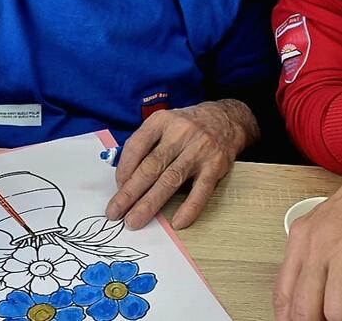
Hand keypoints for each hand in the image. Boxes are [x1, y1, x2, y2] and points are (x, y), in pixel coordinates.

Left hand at [105, 100, 257, 229]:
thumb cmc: (187, 126)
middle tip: (115, 213)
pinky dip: (189, 207)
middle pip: (151, 166)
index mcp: (162, 120)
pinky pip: (201, 190)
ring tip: (134, 220)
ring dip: (150, 203)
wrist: (227, 119)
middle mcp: (180, 132)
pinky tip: (177, 222)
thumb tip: (124, 179)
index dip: (123, 169)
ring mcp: (200, 149)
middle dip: (130, 192)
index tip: (117, 189)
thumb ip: (146, 145)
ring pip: (171, 179)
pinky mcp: (216, 164)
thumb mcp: (165, 123)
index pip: (137, 146)